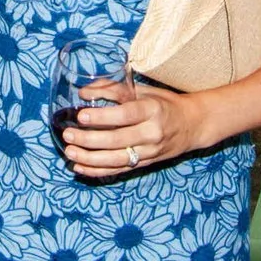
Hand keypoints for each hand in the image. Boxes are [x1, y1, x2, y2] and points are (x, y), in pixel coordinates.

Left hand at [59, 86, 211, 178]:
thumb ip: (114, 89)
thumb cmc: (164, 104)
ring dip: (90, 158)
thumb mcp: (143, 91)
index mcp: (153, 110)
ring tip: (70, 153)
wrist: (192, 125)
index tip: (81, 116)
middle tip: (68, 134)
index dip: (102, 117)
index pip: (125, 115)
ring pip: (116, 160)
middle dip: (89, 139)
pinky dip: (98, 171)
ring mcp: (150, 152)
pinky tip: (80, 168)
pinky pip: (119, 170)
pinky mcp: (146, 164)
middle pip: (117, 140)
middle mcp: (152, 133)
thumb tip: (83, 91)